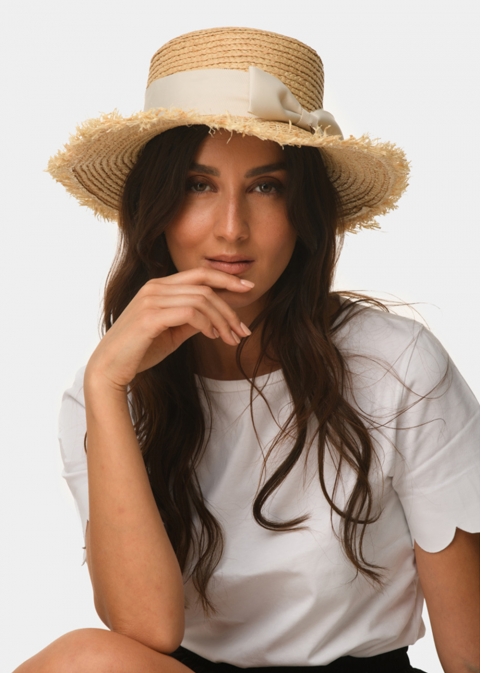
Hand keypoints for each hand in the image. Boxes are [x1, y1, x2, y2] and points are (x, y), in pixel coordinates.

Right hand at [85, 268, 253, 391]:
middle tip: (243, 329)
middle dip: (230, 306)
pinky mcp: (150, 317)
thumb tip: (216, 317)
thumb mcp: (172, 333)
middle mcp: (155, 287)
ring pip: (201, 299)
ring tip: (231, 338)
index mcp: (159, 286)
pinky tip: (213, 336)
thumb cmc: (139, 351)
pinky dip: (207, 323)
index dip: (227, 280)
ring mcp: (151, 300)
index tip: (249, 290)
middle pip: (205, 286)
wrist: (109, 369)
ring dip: (222, 320)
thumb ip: (191, 320)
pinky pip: (190, 312)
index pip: (200, 274)